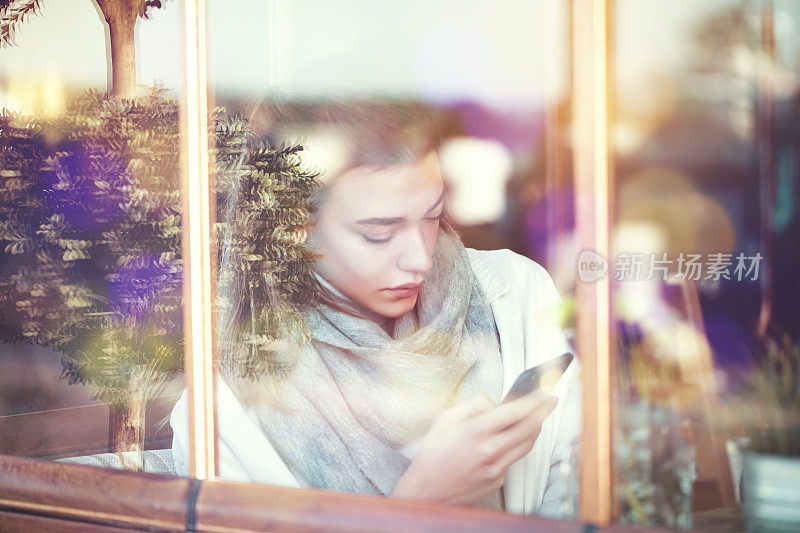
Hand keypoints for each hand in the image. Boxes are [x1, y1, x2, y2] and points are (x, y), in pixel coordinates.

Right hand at [391, 390, 557, 504]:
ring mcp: (497, 468)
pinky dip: (516, 445)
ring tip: (536, 416)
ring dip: (535, 427)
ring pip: (527, 443)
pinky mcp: (498, 480)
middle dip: (544, 411)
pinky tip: (511, 438)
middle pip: (530, 427)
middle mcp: (490, 450)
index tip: (543, 390)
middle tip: (549, 400)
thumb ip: (473, 405)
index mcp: (476, 431)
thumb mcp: (446, 420)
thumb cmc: (433, 455)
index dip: (534, 399)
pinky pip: (514, 458)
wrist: (427, 491)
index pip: (516, 411)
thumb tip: (495, 402)